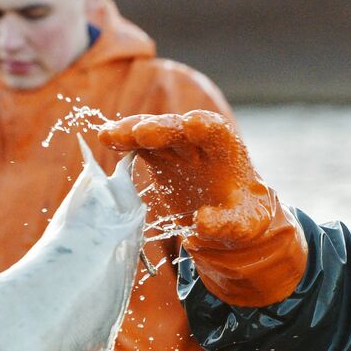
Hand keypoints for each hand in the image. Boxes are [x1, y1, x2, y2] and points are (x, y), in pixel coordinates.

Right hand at [99, 110, 275, 247]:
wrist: (227, 215)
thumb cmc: (241, 216)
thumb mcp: (244, 225)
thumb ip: (228, 224)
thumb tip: (203, 222)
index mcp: (227, 153)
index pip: (218, 132)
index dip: (206, 126)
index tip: (192, 124)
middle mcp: (201, 143)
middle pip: (181, 129)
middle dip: (163, 128)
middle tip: (143, 133)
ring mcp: (177, 146)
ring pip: (155, 131)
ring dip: (134, 131)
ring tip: (112, 136)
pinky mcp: (159, 155)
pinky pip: (139, 143)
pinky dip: (124, 139)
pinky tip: (106, 138)